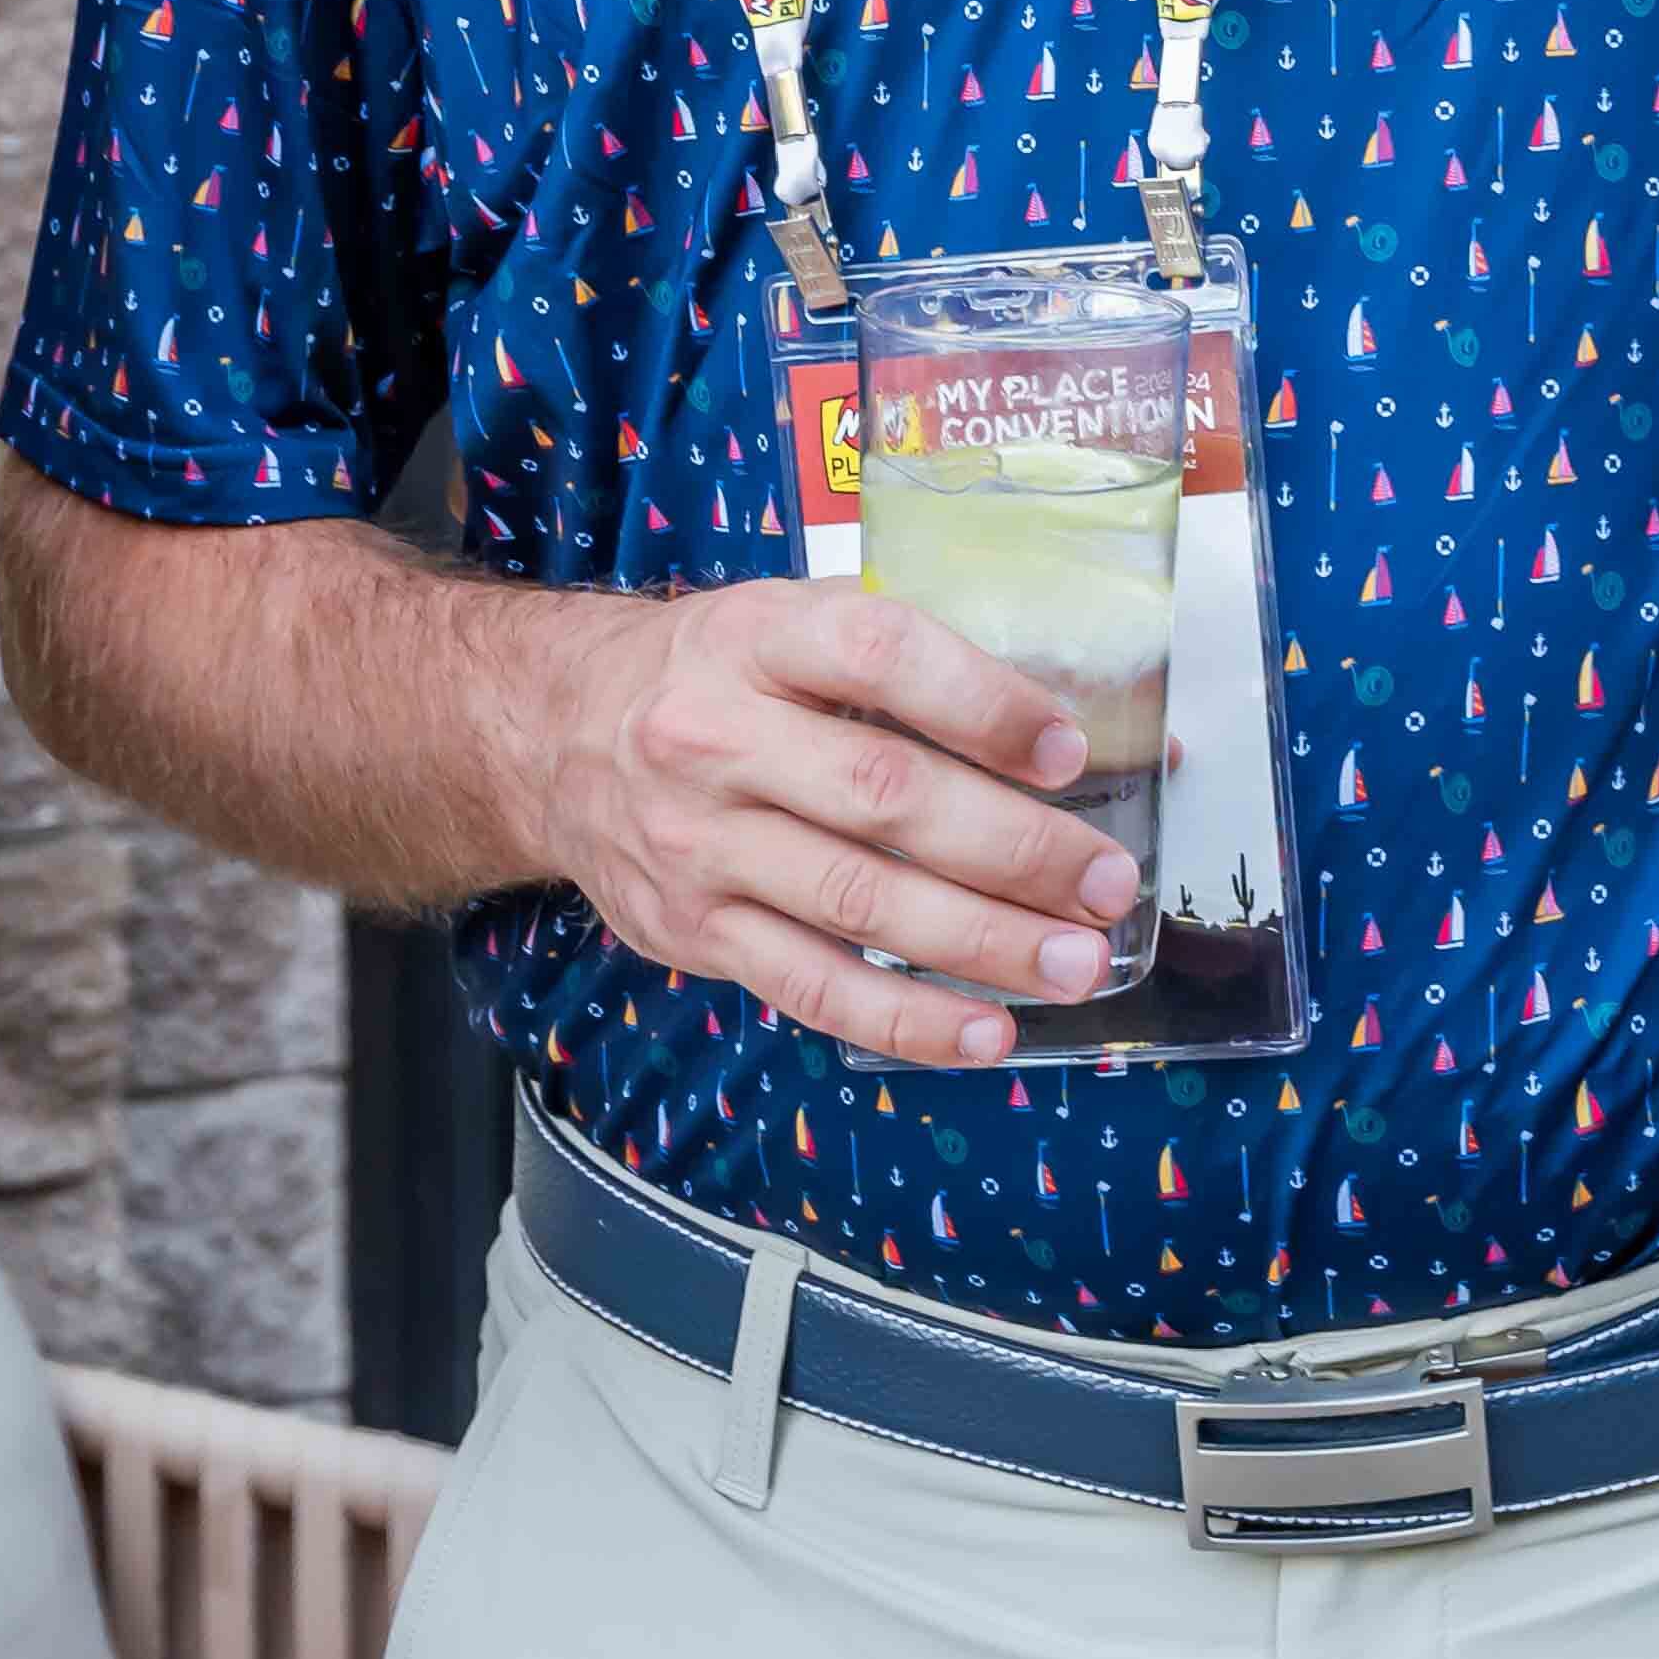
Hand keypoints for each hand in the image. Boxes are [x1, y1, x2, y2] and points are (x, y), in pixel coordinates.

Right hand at [501, 580, 1145, 1067]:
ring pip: (858, 903)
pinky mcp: (692, 930)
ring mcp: (699, 844)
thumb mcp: (787, 625)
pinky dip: (906, 1018)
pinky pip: (811, 987)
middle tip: (1106, 884)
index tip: (1066, 751)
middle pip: (884, 796)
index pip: (880, 656)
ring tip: (1074, 964)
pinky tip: (985, 1032)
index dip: (982, 704)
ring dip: (983, 942)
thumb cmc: (714, 677)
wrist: (552, 736)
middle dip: (1015, 848)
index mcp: (759, 638)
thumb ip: (907, 667)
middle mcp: (717, 737)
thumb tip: (1074, 733)